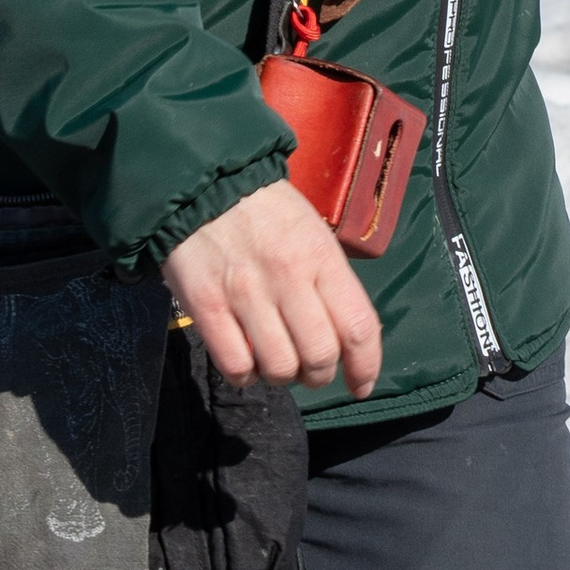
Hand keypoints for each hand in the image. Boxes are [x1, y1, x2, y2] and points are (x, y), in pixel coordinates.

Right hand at [165, 177, 382, 397]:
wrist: (204, 183)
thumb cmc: (265, 209)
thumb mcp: (312, 230)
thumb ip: (330, 280)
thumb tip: (347, 335)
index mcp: (321, 257)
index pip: (358, 326)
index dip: (366, 367)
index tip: (361, 385)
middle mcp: (288, 277)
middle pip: (320, 356)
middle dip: (319, 375)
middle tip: (310, 369)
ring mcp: (245, 293)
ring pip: (279, 367)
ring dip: (282, 376)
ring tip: (276, 362)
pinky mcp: (207, 305)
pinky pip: (235, 364)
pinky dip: (244, 374)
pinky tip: (245, 361)